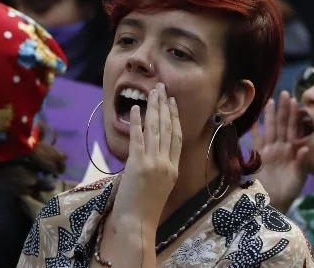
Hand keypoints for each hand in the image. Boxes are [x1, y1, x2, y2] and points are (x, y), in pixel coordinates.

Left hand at [113, 83, 181, 226]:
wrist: (137, 224)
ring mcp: (153, 164)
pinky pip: (138, 138)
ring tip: (152, 92)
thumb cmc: (145, 210)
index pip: (176, 137)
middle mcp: (166, 164)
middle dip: (164, 106)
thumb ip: (159, 169)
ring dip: (153, 109)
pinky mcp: (137, 165)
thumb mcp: (159, 187)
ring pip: (155, 130)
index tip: (172, 102)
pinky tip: (137, 109)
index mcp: (173, 169)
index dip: (174, 117)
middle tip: (162, 88)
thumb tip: (152, 152)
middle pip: (167, 129)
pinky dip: (137, 122)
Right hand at [251, 92, 308, 212]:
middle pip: (283, 125)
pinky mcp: (259, 157)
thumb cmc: (288, 192)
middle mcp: (282, 148)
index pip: (295, 129)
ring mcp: (270, 151)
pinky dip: (255, 131)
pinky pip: (256, 141)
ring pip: (270, 129)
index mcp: (293, 151)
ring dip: (270, 116)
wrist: (272, 204)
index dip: (295, 116)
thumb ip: (302, 163)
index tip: (296, 101)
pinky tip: (254, 120)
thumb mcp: (299, 179)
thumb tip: (305, 148)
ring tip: (270, 101)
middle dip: (284, 110)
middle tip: (285, 93)